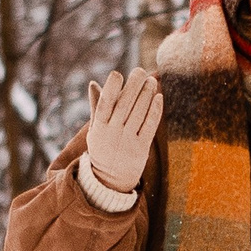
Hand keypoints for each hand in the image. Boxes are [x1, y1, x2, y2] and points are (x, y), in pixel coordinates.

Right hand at [84, 67, 162, 192]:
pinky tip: (158, 97)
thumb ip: (96, 106)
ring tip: (151, 81)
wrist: (110, 180)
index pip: (105, 105)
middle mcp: (113, 133)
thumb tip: (93, 83)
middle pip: (124, 106)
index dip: (111, 89)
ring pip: (138, 114)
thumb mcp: (95, 129)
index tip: (117, 74)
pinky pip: (149, 127)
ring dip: (146, 95)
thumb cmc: (103, 148)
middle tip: (140, 71)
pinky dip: (154, 111)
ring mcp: (127, 141)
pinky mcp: (141, 148)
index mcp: (99, 126)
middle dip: (133, 87)